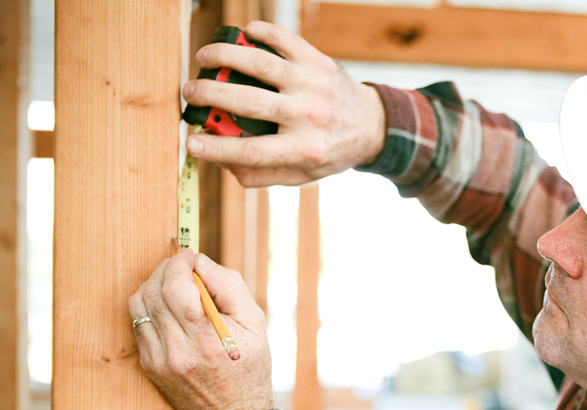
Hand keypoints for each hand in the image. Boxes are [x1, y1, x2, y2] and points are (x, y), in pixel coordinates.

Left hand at [129, 250, 273, 409]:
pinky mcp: (149, 367)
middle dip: (165, 270)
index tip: (188, 255)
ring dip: (153, 286)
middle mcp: (177, 351)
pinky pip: (138, 325)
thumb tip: (200, 262)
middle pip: (153, 292)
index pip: (175, 287)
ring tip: (173, 284)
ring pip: (138, 306)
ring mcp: (158, 361)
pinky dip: (150, 308)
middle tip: (182, 266)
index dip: (178, 263)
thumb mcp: (255, 322)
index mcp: (207, 339)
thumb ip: (229, 286)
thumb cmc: (250, 365)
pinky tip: (169, 308)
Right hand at [182, 20, 386, 186]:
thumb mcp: (302, 175)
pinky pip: (283, 39)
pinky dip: (259, 33)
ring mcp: (314, 84)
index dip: (216, 148)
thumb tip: (220, 163)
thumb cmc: (330, 151)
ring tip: (204, 58)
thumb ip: (262, 174)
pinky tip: (242, 36)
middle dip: (210, 95)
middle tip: (189, 92)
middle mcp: (309, 115)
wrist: (372, 125)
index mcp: (304, 149)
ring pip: (260, 63)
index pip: (251, 151)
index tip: (189, 141)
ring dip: (224, 55)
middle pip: (248, 102)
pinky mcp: (317, 60)